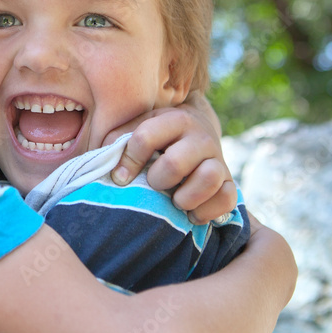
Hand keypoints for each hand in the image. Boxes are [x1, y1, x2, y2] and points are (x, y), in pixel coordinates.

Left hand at [103, 92, 234, 222]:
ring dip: (186, 197)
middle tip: (154, 184)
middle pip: (175, 163)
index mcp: (173, 119)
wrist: (198, 134)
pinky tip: (192, 213)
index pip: (144, 137)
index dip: (127, 161)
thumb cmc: (158, 136)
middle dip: (158, 180)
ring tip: (175, 201)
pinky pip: (227, 199)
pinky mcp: (230, 182)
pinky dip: (207, 211)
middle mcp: (199, 137)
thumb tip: (101, 156)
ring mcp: (218, 159)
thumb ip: (118, 138)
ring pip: (209, 178)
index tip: (120, 177)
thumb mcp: (138, 127)